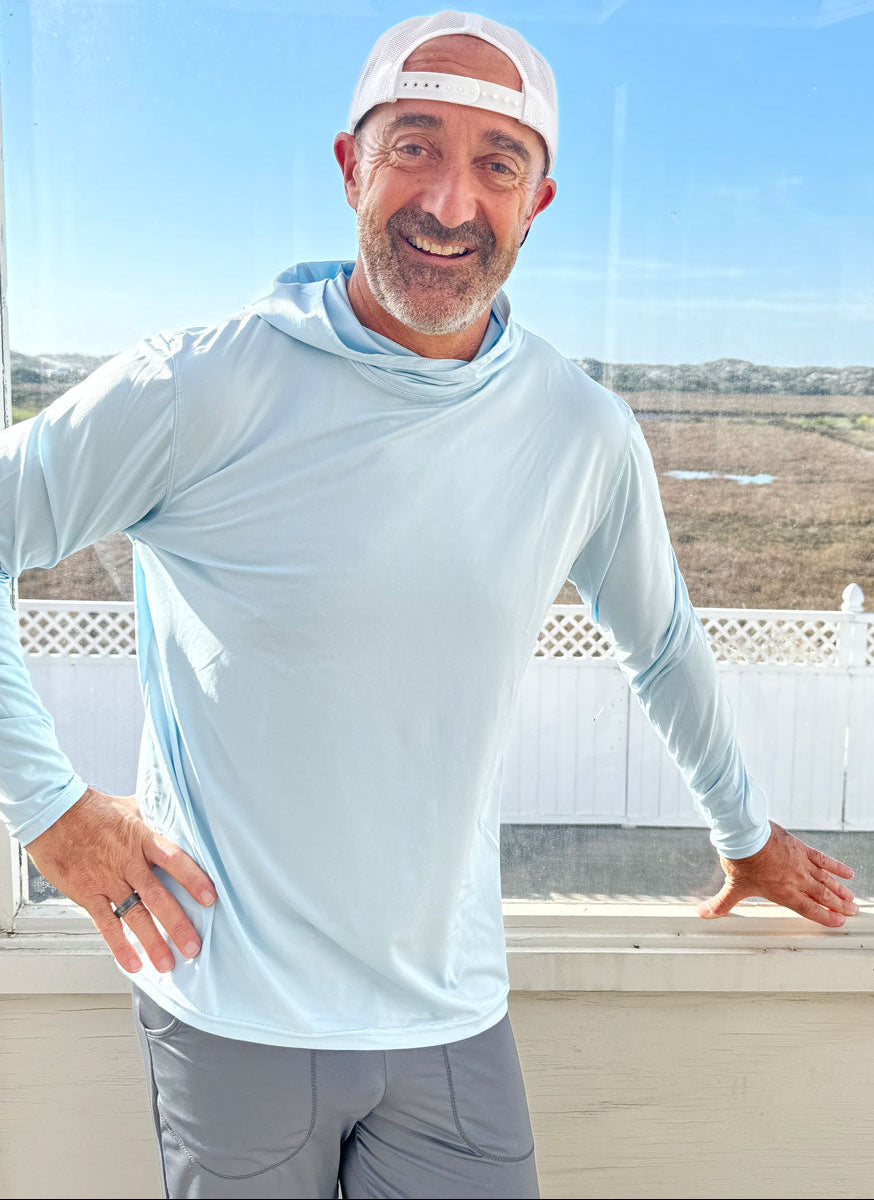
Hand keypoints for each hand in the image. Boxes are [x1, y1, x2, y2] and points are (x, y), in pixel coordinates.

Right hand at [24, 787, 215, 972]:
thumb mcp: (131, 807)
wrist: (53, 813)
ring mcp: (107, 880)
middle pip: (157, 896)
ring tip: (167, 964)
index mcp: (142, 839)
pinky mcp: (87, 894)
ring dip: (152, 941)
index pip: (174, 860)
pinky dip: (119, 946)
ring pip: (134, 915)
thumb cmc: (92, 809)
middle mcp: (127, 862)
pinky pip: (105, 924)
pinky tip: (133, 963)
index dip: (193, 878)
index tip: (210, 897)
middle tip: (193, 946)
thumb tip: (177, 820)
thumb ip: (154, 819)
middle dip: (177, 924)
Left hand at [697, 820, 856, 927]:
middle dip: (839, 906)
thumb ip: (721, 903)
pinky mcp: (801, 848)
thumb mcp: (732, 886)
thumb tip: (703, 914)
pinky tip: (847, 872)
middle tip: (852, 912)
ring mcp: (801, 864)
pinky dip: (836, 866)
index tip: (838, 922)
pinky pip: (823, 859)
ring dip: (840, 890)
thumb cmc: (742, 860)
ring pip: (826, 880)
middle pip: (823, 896)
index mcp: (784, 893)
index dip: (826, 918)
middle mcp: (797, 881)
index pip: (810, 910)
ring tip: (851, 898)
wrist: (746, 835)